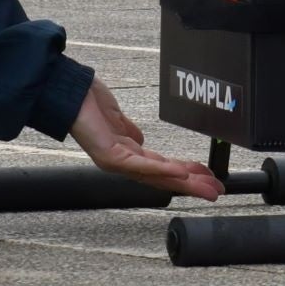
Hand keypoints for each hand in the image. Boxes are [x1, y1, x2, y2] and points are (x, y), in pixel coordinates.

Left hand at [71, 78, 223, 200]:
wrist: (68, 95)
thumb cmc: (88, 105)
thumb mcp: (117, 120)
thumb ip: (130, 132)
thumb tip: (141, 139)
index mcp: (127, 153)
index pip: (162, 168)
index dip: (186, 174)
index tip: (206, 177)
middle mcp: (123, 162)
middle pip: (164, 178)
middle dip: (192, 185)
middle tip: (216, 191)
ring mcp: (117, 162)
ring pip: (157, 176)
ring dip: (184, 182)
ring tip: (205, 186)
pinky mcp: (111, 156)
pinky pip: (141, 165)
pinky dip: (163, 169)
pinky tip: (180, 172)